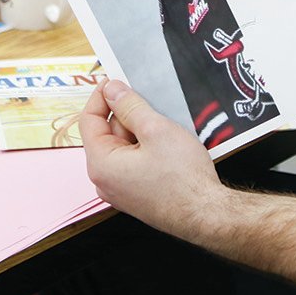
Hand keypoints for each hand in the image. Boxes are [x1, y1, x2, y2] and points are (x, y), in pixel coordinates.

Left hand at [81, 80, 224, 235]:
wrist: (206, 214)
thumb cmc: (183, 179)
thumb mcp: (156, 130)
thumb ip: (130, 106)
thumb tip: (113, 90)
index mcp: (101, 165)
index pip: (89, 120)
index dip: (102, 96)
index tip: (116, 80)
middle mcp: (105, 181)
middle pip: (107, 133)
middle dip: (126, 114)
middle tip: (149, 99)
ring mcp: (120, 190)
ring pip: (123, 147)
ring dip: (139, 130)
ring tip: (164, 124)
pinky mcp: (136, 193)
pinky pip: (133, 161)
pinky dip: (145, 146)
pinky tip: (166, 142)